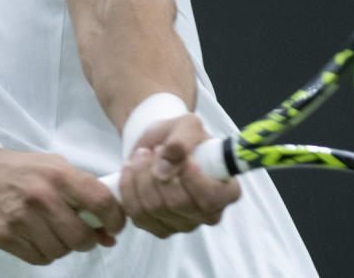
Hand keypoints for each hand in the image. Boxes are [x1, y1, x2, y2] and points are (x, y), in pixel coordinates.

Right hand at [0, 146, 124, 264]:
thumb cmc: (23, 170)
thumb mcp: (56, 168)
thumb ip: (85, 195)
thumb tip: (109, 234)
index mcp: (59, 175)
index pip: (101, 202)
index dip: (116, 219)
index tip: (115, 225)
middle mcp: (41, 196)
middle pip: (82, 237)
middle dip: (89, 240)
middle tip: (84, 233)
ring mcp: (21, 218)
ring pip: (61, 251)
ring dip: (65, 246)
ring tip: (56, 231)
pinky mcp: (5, 236)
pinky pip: (40, 258)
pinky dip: (45, 252)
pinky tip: (39, 236)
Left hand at [118, 114, 240, 237]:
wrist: (159, 145)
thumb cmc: (180, 136)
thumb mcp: (187, 126)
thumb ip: (181, 141)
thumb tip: (164, 166)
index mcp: (225, 191)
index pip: (211, 197)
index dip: (193, 180)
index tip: (184, 159)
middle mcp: (208, 213)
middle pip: (177, 203)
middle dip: (157, 172)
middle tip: (154, 150)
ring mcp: (183, 224)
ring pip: (153, 208)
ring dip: (141, 177)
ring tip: (142, 156)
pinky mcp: (159, 227)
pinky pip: (137, 214)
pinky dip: (128, 188)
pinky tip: (131, 170)